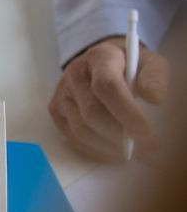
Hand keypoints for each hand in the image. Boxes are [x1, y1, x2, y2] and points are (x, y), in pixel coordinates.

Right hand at [49, 37, 169, 160]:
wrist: (101, 63)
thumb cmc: (129, 66)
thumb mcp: (149, 63)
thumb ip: (155, 77)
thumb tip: (155, 99)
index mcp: (99, 58)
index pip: (107, 87)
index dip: (126, 113)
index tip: (146, 133)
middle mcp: (74, 75)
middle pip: (92, 113)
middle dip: (120, 136)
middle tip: (146, 149)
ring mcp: (61, 94)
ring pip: (81, 130)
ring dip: (108, 147)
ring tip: (132, 152)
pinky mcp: (56, 110)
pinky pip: (73, 138)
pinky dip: (95, 150)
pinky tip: (114, 152)